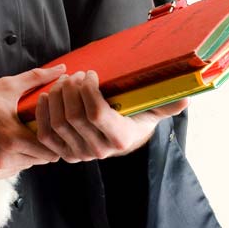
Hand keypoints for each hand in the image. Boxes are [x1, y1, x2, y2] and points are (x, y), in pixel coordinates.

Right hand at [0, 64, 65, 183]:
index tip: (51, 128)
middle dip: (40, 146)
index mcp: (12, 138)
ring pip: (23, 167)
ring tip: (16, 135)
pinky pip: (6, 173)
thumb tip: (62, 69)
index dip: (54, 139)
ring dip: (25, 155)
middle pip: (38, 160)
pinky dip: (8, 162)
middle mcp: (3, 159)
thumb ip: (37, 79)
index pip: (49, 150)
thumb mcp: (6, 86)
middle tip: (34, 130)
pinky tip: (1, 145)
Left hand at [34, 69, 188, 162]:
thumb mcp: (152, 110)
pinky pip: (45, 135)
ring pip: (58, 123)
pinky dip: (42, 113)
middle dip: (72, 89)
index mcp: (120, 139)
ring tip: (64, 81)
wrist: (123, 140)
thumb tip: (186, 99)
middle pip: (74, 116)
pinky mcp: (63, 154)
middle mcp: (99, 150)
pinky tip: (46, 95)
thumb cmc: (136, 118)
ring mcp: (79, 154)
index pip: (97, 114)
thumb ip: (167, 104)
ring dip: (57, 97)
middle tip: (77, 74)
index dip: (89, 90)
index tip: (91, 73)